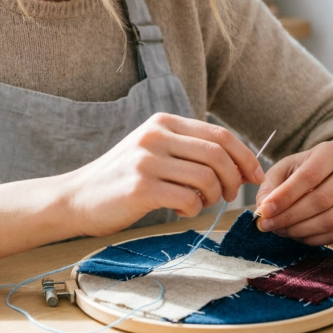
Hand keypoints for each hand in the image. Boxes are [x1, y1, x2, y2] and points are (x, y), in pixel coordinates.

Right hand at [59, 113, 264, 236]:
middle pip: (218, 154)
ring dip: (213, 196)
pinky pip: (188, 198)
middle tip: (228, 196)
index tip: (255, 176)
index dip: (245, 156)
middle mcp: (156, 135)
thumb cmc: (122, 179)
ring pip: (206, 177)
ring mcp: (147, 160)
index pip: (219, 134)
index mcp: (163, 122)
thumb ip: (190, 151)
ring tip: (199, 203)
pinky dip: (193, 209)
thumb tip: (240, 165)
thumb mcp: (154, 151)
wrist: (77, 198)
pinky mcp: (141, 187)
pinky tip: (179, 210)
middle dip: (234, 179)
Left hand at [254, 139, 332, 245]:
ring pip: (331, 220)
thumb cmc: (304, 170)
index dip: (285, 196)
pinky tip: (296, 235)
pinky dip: (313, 238)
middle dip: (290, 216)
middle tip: (267, 224)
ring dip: (300, 230)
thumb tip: (263, 209)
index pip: (310, 175)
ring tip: (279, 230)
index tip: (264, 210)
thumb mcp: (284, 169)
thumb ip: (270, 186)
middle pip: (322, 200)